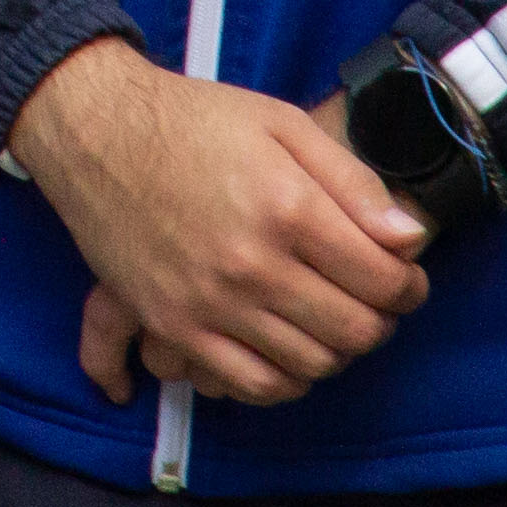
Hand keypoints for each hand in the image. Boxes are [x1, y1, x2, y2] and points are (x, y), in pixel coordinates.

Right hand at [8, 39, 426, 406]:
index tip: (405, 278)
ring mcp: (210, 303)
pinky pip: (252, 384)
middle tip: (373, 302)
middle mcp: (252, 264)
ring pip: (311, 365)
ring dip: (336, 350)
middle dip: (380, 321)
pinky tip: (290, 352)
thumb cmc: (194, 121)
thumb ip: (353, 181)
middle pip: (354, 330)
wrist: (96, 133)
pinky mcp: (174, 326)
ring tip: (331, 321)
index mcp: (288, 208)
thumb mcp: (282, 124)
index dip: (409, 286)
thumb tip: (409, 239)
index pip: (383, 281)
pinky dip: (285, 380)